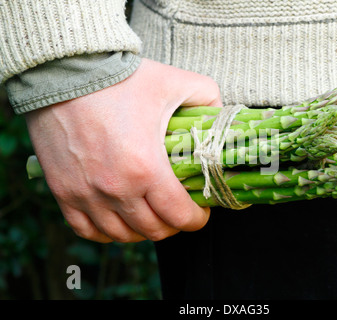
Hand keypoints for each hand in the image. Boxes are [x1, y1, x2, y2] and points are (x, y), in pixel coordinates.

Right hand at [25, 58, 222, 242]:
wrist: (64, 71)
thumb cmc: (119, 78)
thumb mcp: (174, 82)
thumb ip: (208, 98)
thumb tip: (220, 118)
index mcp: (146, 167)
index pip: (179, 216)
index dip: (197, 219)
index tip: (201, 212)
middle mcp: (115, 188)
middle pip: (153, 230)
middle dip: (173, 225)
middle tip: (178, 211)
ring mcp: (86, 193)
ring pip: (122, 235)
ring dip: (143, 230)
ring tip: (151, 215)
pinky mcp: (63, 191)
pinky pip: (87, 230)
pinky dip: (107, 232)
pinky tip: (119, 220)